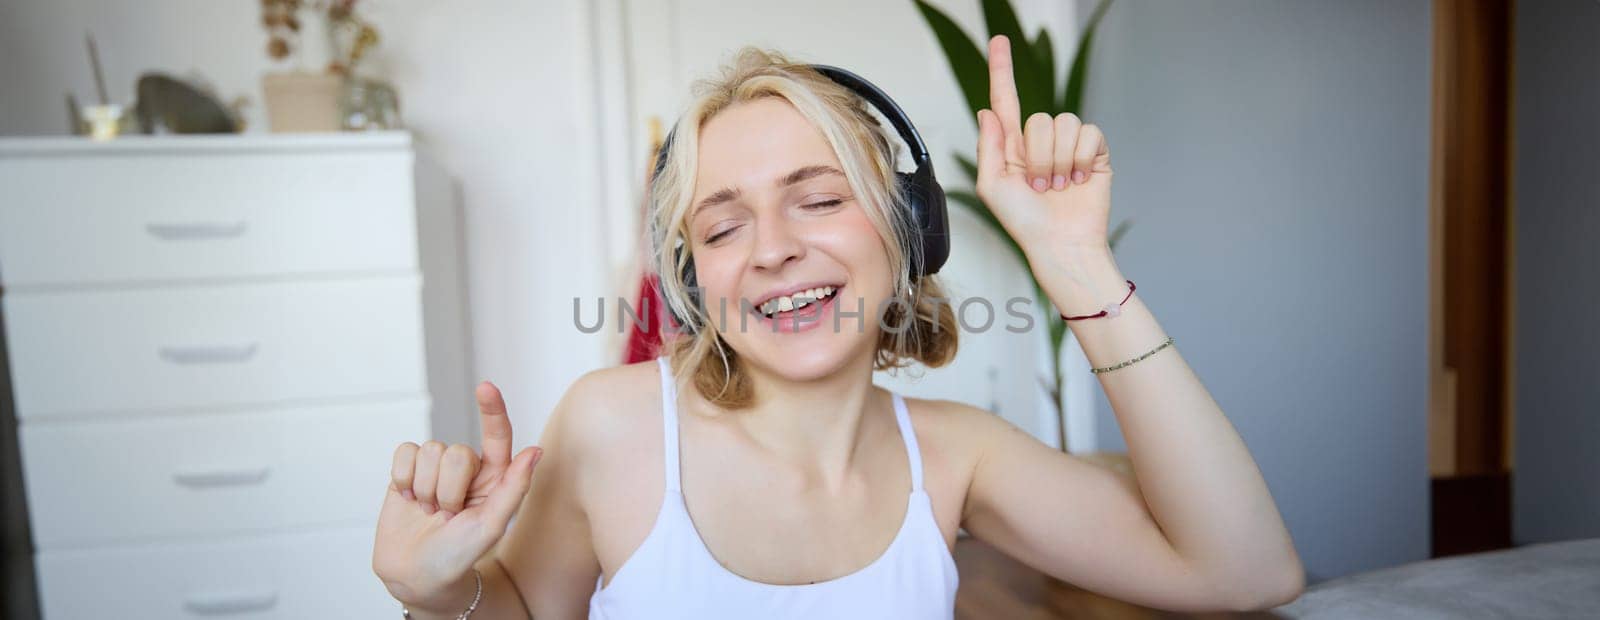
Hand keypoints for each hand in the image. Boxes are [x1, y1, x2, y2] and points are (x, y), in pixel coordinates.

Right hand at [373, 381, 542, 610]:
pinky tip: (408, 498)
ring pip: (429, 451)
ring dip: (425, 488)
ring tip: (428, 512)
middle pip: (455, 450)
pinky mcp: (407, 470)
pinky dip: (403, 477)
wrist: (416, 576)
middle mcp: (467, 468)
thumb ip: (513, 489)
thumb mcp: (490, 526)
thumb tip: (535, 452)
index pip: (497, 435)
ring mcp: (436, 468)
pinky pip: (404, 452)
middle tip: (447, 516)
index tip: (485, 387)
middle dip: (447, 489)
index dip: (492, 409)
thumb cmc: (459, 556)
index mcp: (494, 477)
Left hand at [975, 35, 1114, 280]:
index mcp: (1011, 146)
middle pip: (1038, 118)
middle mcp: (1040, 142)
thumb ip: (988, 146)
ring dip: (1058, 161)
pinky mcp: (1095, 152)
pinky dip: (1082, 158)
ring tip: (1059, 187)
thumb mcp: (992, 187)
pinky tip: (1079, 180)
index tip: (999, 40)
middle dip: (1037, 157)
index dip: (1001, 69)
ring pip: (1064, 124)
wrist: (1060, 244)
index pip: (1005, 99)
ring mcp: (1069, 146)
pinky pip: (1089, 133)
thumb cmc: (1023, 222)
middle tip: (1039, 187)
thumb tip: (987, 109)